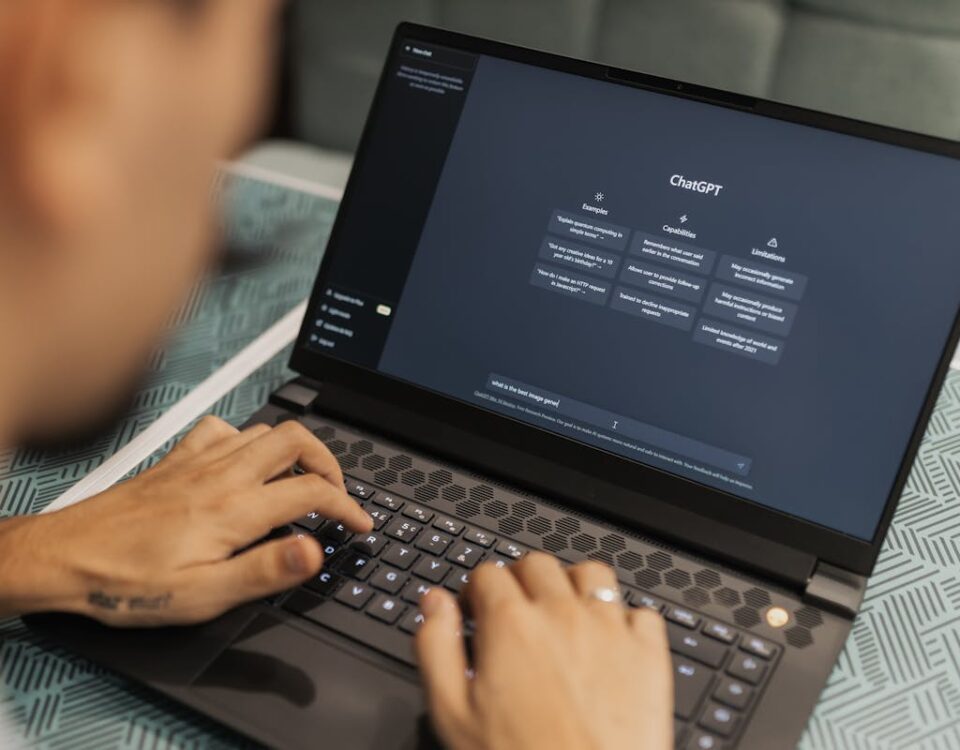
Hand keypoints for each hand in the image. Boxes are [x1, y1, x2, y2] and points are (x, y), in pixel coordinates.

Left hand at [0, 416, 371, 624]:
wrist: (65, 556)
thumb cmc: (127, 581)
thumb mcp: (202, 595)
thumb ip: (265, 571)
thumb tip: (314, 550)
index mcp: (236, 510)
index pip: (313, 492)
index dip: (348, 508)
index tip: (360, 525)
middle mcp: (223, 475)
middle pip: (297, 441)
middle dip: (330, 463)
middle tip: (337, 493)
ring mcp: (200, 461)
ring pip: (265, 431)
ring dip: (295, 450)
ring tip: (302, 479)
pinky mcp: (178, 458)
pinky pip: (223, 429)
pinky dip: (247, 439)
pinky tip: (244, 461)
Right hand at [416, 553, 672, 749]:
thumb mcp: (452, 713)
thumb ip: (436, 647)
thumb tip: (434, 605)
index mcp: (511, 624)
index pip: (488, 573)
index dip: (476, 591)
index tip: (476, 612)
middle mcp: (562, 614)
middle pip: (537, 564)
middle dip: (519, 581)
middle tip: (515, 612)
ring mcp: (610, 629)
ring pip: (591, 574)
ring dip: (572, 585)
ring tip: (564, 615)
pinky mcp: (649, 654)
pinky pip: (641, 612)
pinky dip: (624, 620)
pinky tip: (611, 643)